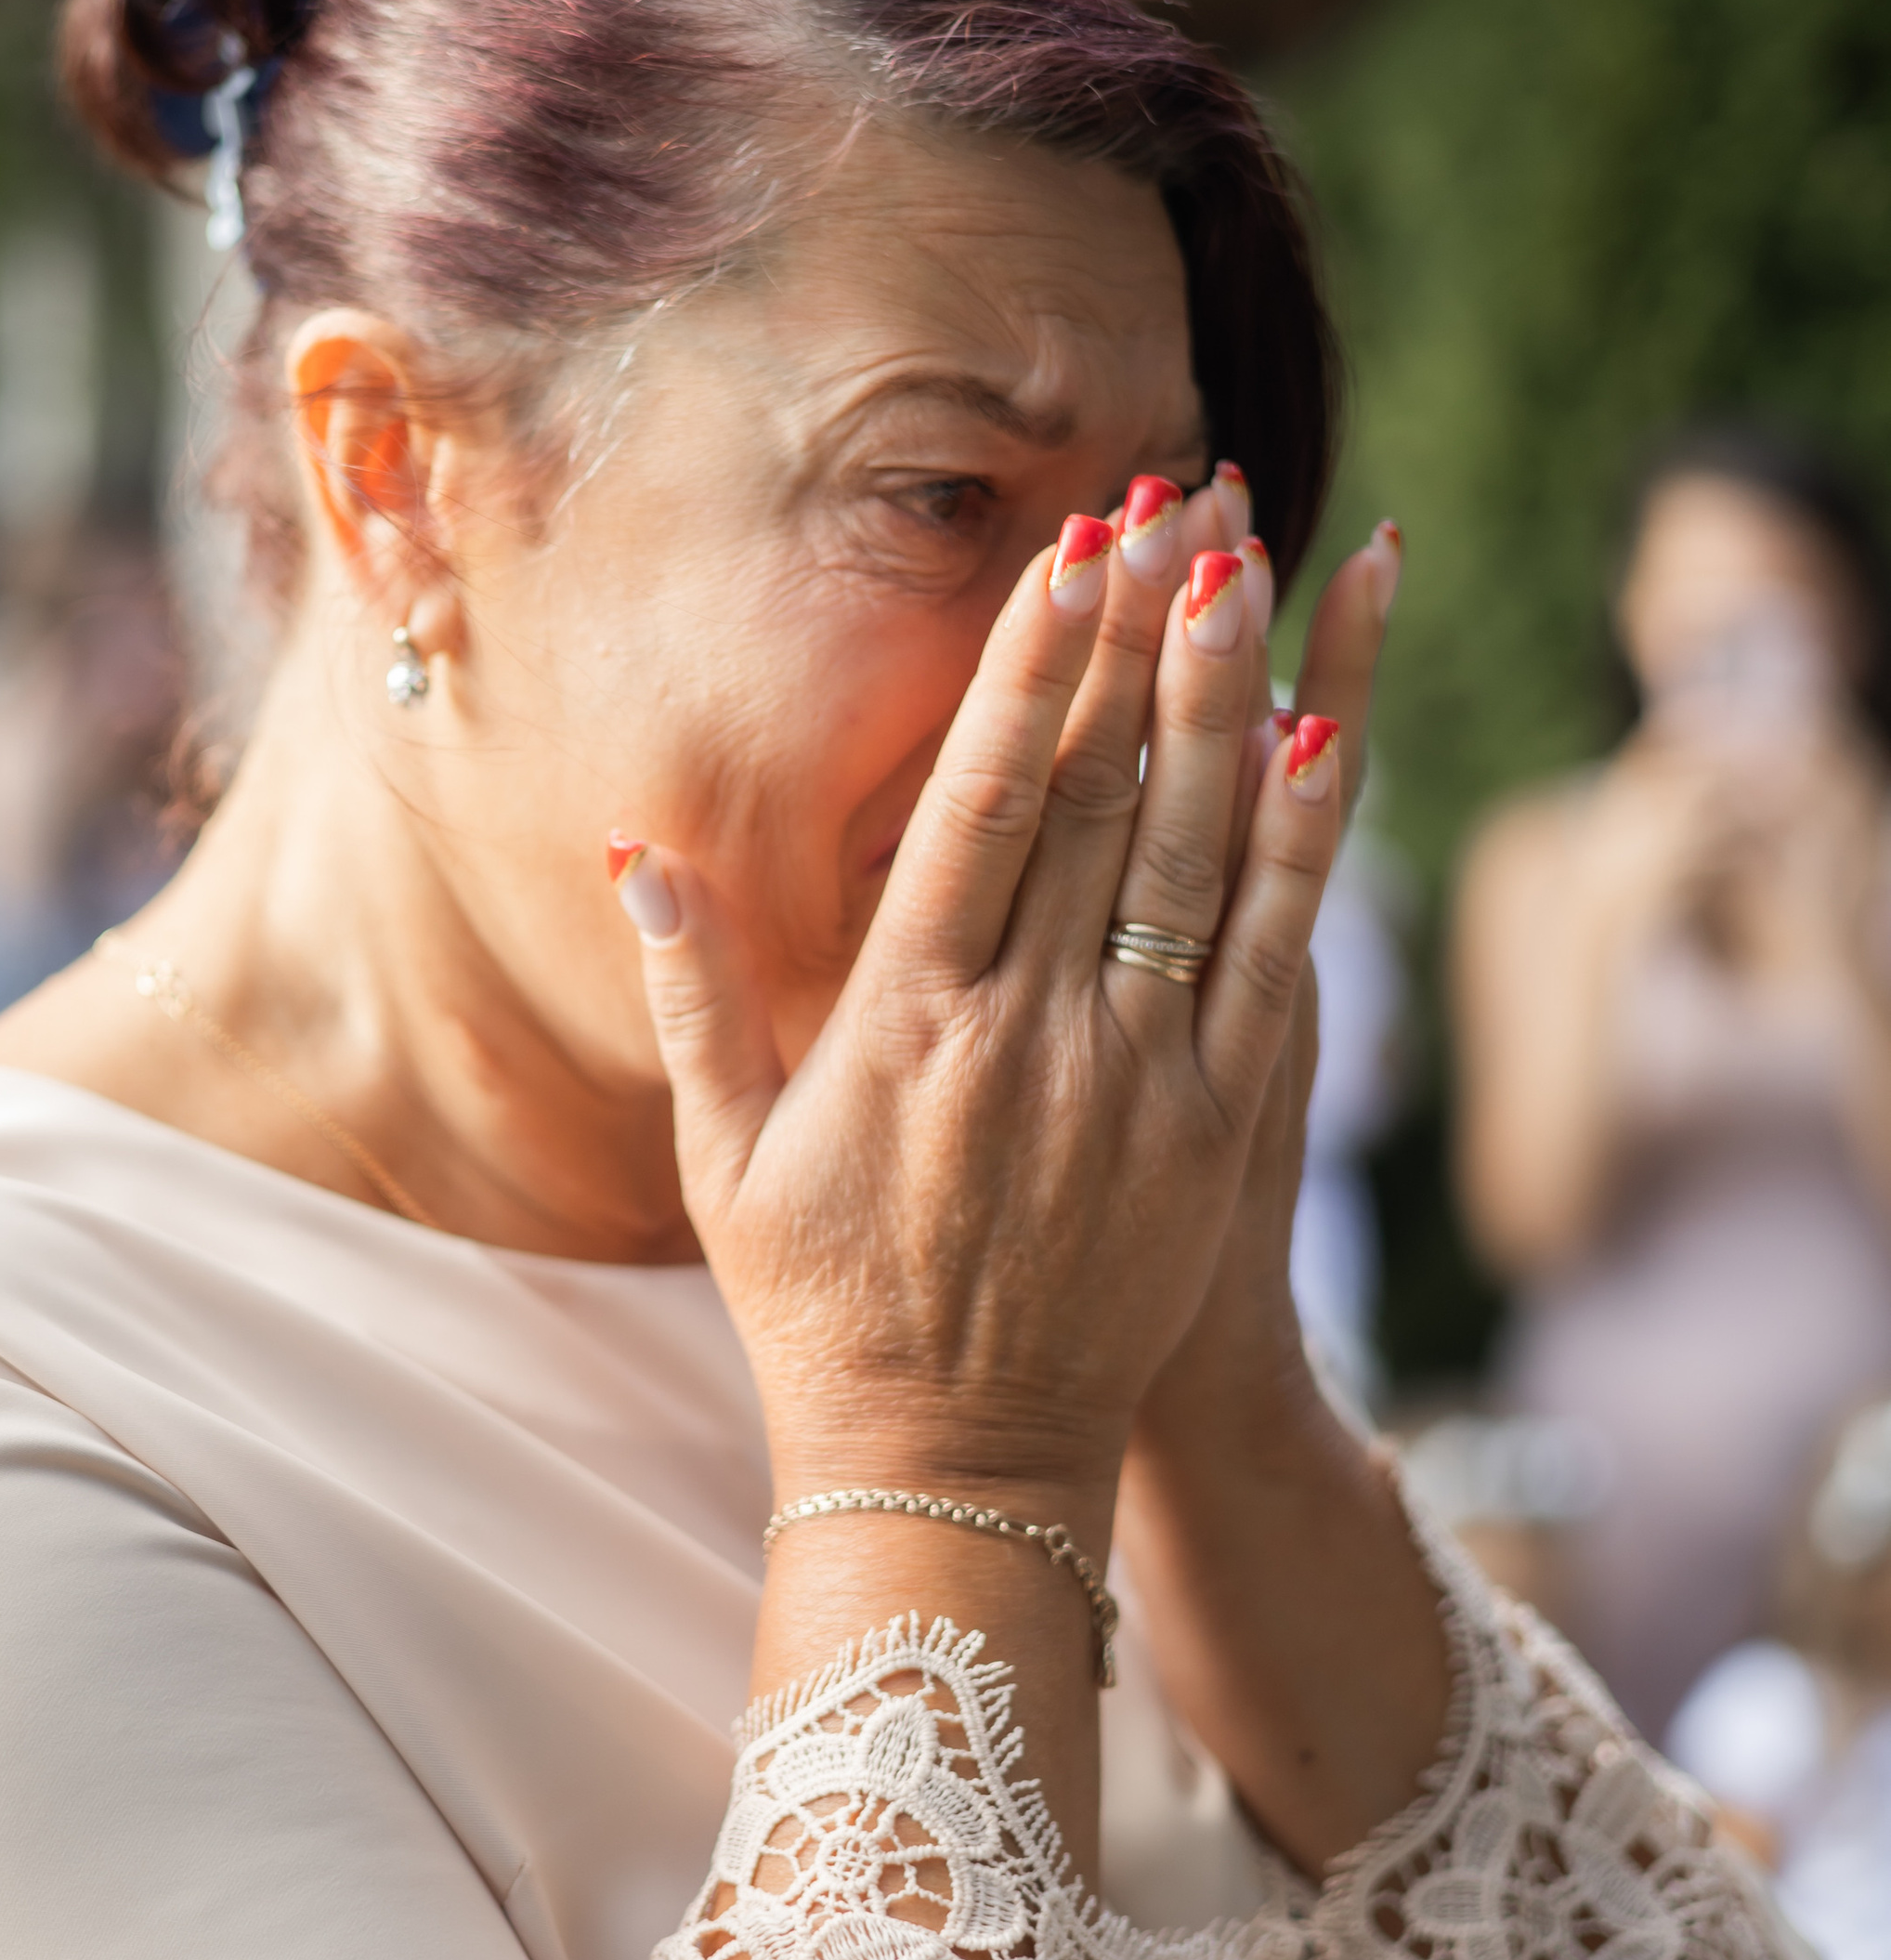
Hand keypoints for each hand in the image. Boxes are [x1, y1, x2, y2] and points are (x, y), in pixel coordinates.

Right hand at [618, 494, 1344, 1560]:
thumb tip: (639, 851)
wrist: (953, 1463)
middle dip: (1136, 633)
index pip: (978, 804)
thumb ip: (692, 993)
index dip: (1028, 669)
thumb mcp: (722, 1155)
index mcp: (903, 1020)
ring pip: (1194, 851)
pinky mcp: (1212, 1127)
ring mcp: (1133, 1075)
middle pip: (1099, 794)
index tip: (1062, 555)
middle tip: (1174, 496)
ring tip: (1248, 562)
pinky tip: (1320, 736)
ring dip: (1223, 696)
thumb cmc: (820, 1308)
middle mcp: (1026, 1028)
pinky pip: (1267, 958)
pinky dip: (1297, 846)